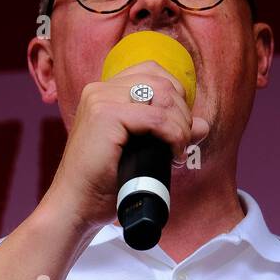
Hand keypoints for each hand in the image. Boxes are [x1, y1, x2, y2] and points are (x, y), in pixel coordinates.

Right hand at [43, 59, 208, 240]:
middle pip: (162, 82)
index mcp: (104, 92)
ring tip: (176, 152)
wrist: (77, 206)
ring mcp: (101, 100)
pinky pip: (156, 118)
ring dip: (180, 126)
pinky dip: (173, 135)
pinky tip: (172, 155)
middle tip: (180, 145)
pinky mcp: (106, 115)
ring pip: (163, 97)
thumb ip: (170, 132)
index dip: (176, 96)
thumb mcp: (141, 152)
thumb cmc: (103, 184)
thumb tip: (203, 125)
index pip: (152, 73)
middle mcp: (100, 90)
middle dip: (182, 114)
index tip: (179, 128)